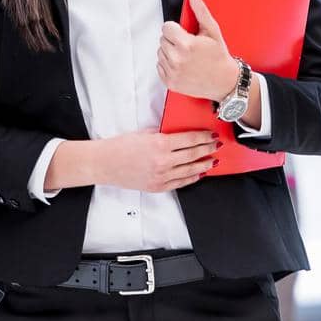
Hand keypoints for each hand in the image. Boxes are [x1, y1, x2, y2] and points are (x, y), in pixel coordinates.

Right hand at [90, 129, 219, 192]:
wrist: (105, 164)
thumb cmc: (120, 147)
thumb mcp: (144, 133)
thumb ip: (164, 134)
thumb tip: (180, 135)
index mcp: (160, 144)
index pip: (190, 139)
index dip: (203, 136)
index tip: (210, 134)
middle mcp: (163, 161)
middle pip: (193, 154)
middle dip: (207, 149)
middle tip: (215, 145)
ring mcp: (161, 176)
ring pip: (190, 170)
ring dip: (204, 165)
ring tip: (212, 161)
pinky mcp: (158, 187)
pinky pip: (180, 183)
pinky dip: (192, 178)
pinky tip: (198, 174)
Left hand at [157, 0, 238, 103]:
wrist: (224, 82)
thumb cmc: (219, 57)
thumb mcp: (213, 31)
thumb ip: (200, 11)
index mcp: (186, 45)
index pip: (166, 27)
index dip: (175, 29)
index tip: (185, 34)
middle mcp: (177, 59)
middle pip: (162, 40)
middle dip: (173, 40)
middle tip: (188, 46)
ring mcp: (173, 73)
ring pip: (160, 53)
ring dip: (170, 52)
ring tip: (186, 56)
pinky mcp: (170, 83)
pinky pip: (159, 66)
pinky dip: (168, 65)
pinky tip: (182, 65)